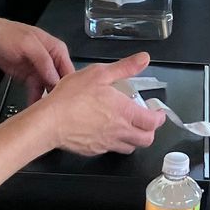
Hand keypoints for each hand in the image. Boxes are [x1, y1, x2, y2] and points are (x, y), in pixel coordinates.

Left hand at [0, 21, 74, 102]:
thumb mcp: (28, 44)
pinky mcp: (32, 79)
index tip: (64, 100)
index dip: (69, 86)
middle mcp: (52, 61)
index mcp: (57, 50)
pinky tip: (34, 108)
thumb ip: (43, 59)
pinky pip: (37, 92)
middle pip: (61, 82)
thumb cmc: (9, 35)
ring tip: (44, 111)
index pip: (69, 70)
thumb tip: (54, 77)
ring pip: (50, 90)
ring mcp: (42, 71)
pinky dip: (36, 100)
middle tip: (54, 109)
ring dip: (47, 100)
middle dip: (58, 96)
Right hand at [35, 52, 164, 156]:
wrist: (49, 122)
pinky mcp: (93, 150)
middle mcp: (119, 131)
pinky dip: (114, 142)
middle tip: (146, 121)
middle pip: (146, 140)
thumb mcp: (99, 73)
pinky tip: (106, 131)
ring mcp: (106, 143)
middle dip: (150, 131)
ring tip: (127, 126)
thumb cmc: (71, 98)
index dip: (159, 118)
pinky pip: (111, 149)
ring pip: (130, 147)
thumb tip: (143, 59)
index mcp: (125, 112)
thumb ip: (124, 68)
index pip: (153, 122)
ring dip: (133, 138)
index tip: (158, 112)